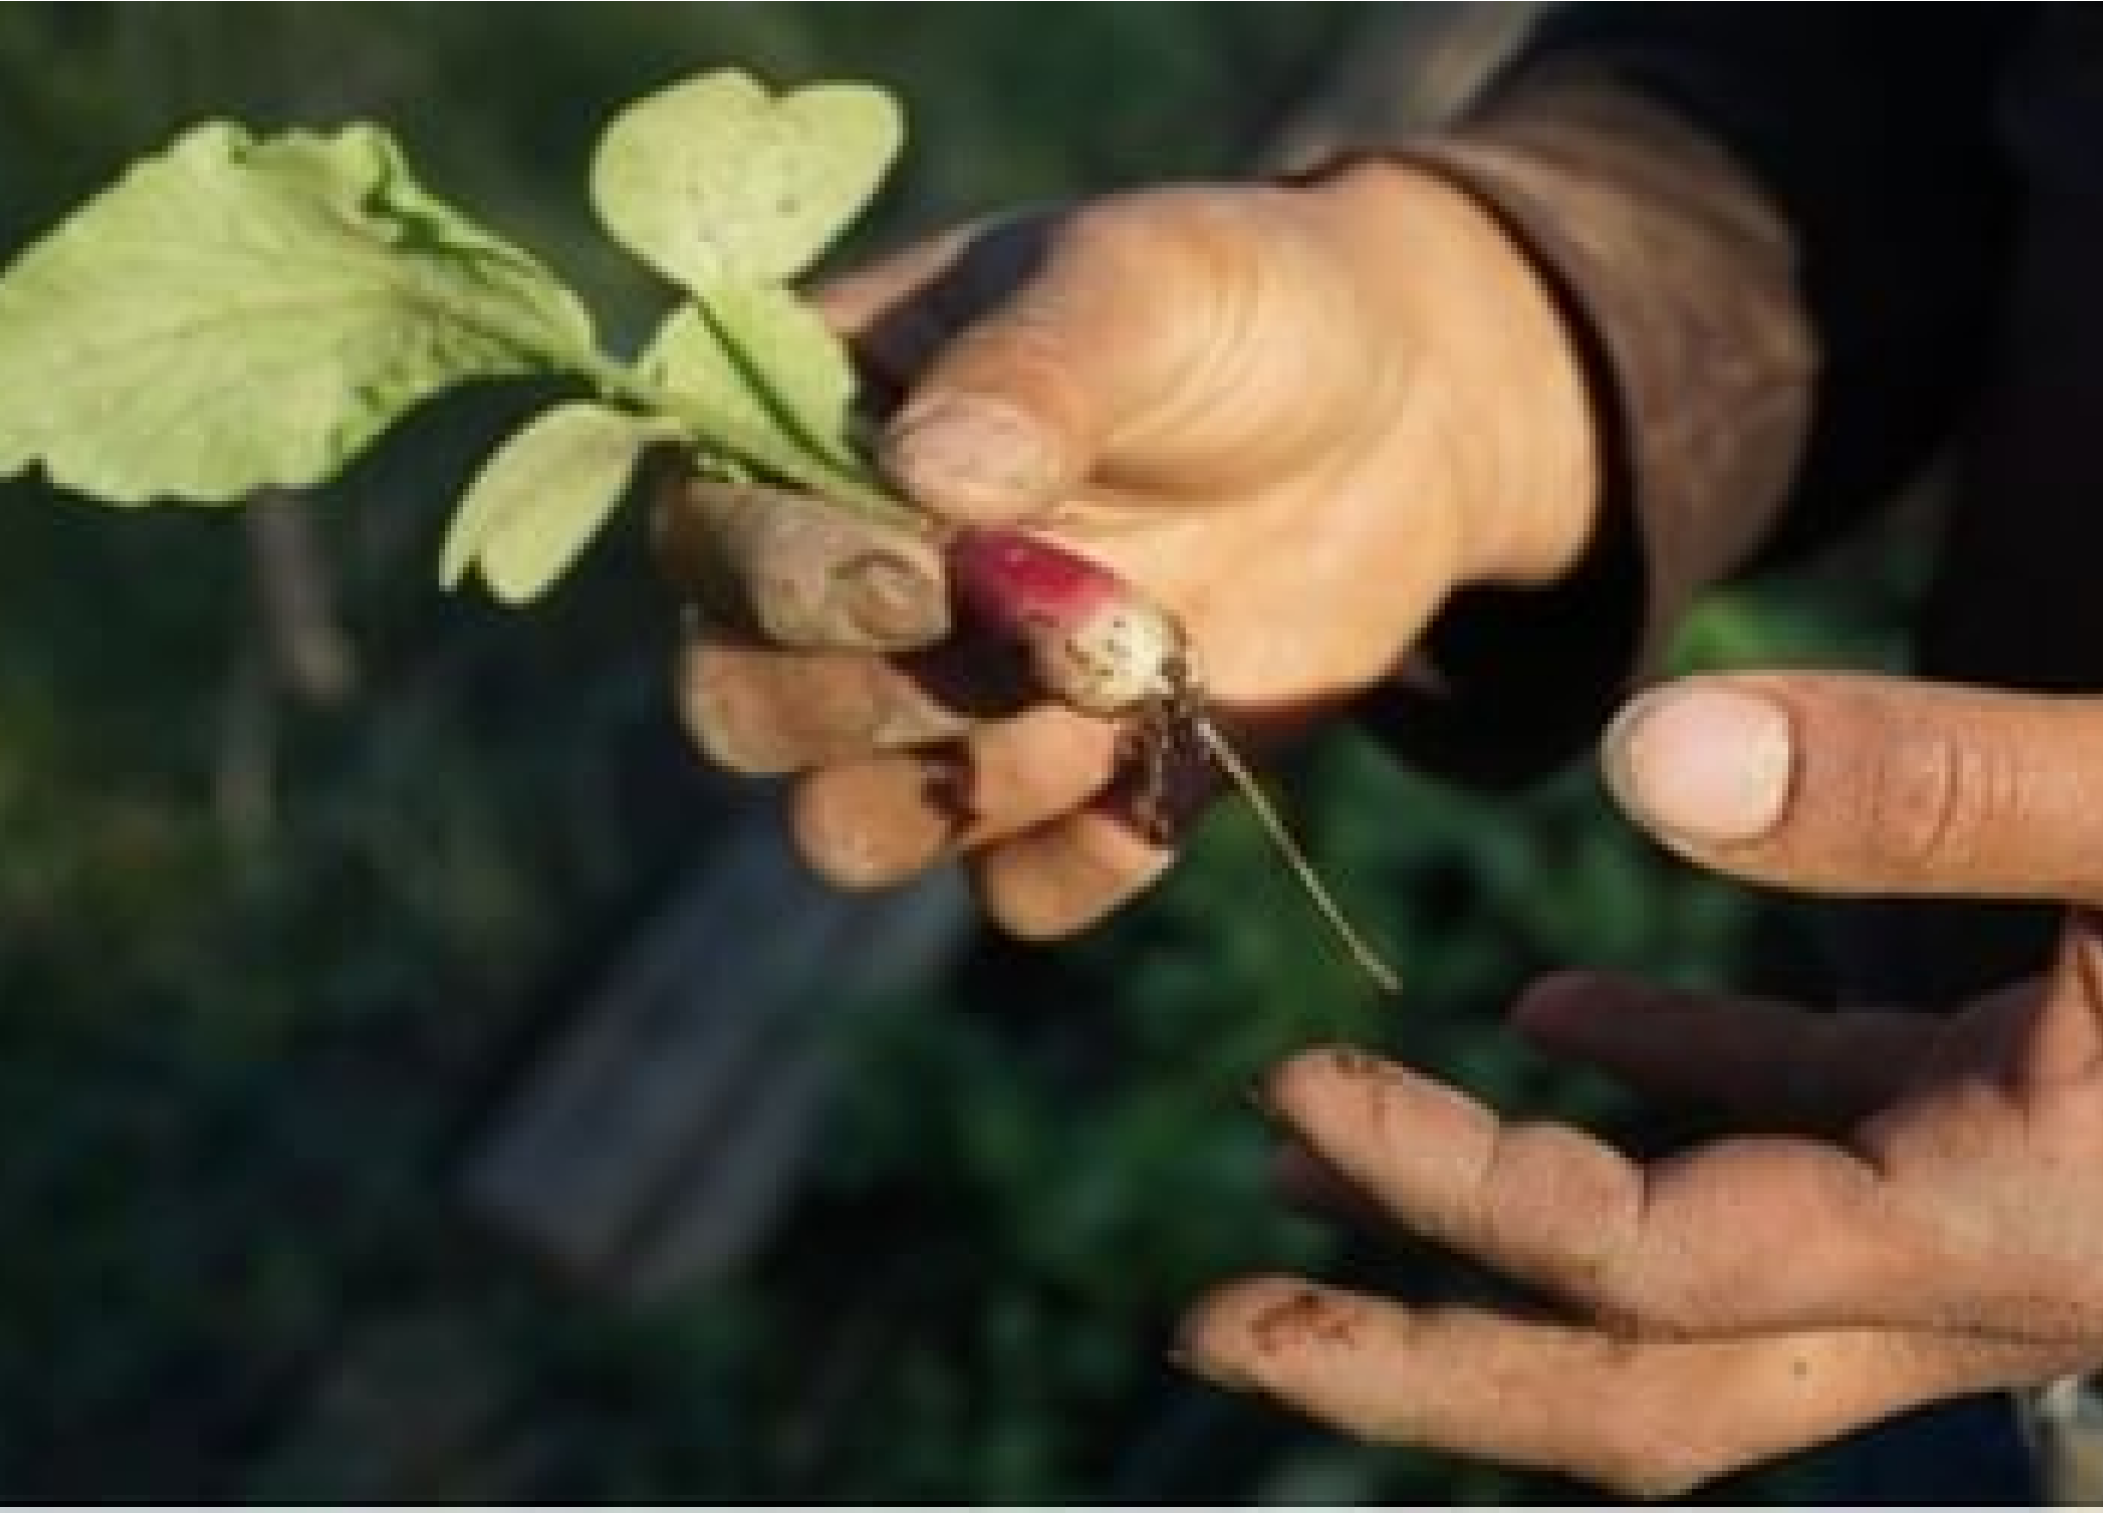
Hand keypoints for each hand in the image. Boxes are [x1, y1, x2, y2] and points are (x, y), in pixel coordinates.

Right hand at [658, 162, 1597, 936]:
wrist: (1402, 416)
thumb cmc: (1239, 309)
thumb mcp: (1145, 287)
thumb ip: (1034, 369)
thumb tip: (923, 472)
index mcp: (817, 423)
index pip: (700, 535)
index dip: (780, 579)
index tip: (926, 567)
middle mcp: (847, 582)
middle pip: (739, 710)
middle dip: (878, 697)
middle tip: (1047, 630)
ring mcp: (951, 705)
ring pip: (853, 830)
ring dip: (979, 784)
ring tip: (1125, 674)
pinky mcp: (1066, 800)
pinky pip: (1022, 895)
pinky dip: (1095, 850)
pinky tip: (1181, 742)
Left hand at [1176, 665, 2102, 1495]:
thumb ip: (1923, 786)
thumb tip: (1640, 758)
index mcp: (2007, 1228)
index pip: (1652, 1260)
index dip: (1455, 1197)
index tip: (1295, 1097)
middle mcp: (1974, 1269)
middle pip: (1640, 1383)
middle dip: (1420, 1371)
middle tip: (1213, 1327)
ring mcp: (1983, 1218)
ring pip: (1693, 1282)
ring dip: (1504, 1242)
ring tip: (1321, 1172)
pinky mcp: (2005, 1137)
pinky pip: (1788, 1149)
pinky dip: (1657, 1095)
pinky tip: (1549, 1022)